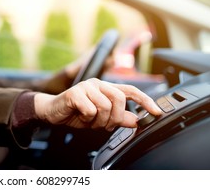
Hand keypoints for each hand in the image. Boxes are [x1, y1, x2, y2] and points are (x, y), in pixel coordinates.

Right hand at [34, 78, 161, 130]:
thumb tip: (136, 120)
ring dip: (99, 121)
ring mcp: (86, 86)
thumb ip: (118, 118)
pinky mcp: (75, 93)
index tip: (156, 112)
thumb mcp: (100, 119)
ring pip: (105, 106)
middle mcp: (97, 84)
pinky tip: (81, 116)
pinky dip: (87, 119)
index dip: (145, 100)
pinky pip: (90, 110)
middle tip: (104, 125)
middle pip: (119, 99)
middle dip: (114, 117)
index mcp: (106, 88)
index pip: (130, 90)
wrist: (52, 112)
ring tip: (90, 122)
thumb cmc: (76, 113)